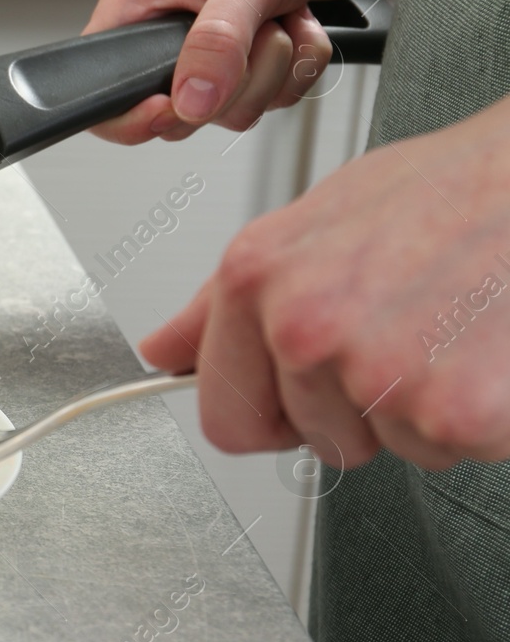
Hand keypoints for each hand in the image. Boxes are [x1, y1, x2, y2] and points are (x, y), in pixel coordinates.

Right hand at [85, 0, 366, 143]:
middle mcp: (164, 45)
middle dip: (232, 82)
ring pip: (230, 113)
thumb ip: (217, 40)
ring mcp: (206, 65)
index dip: (132, 116)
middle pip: (179, 116)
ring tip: (278, 18)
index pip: (107, 94)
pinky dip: (296, 70)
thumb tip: (191, 99)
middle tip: (251, 28)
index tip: (172, 106)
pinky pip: (271, 104)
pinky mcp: (244, 74)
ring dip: (273, 70)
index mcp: (136, 12)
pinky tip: (294, 28)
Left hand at [140, 98, 509, 468]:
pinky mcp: (454, 412)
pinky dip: (484, 418)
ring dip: (425, 407)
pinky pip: (454, 452)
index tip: (304, 391)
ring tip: (454, 328)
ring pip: (389, 446)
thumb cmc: (453, 188)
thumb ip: (225, 299)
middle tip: (411, 331)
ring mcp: (375, 374)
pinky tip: (490, 350)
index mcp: (258, 278)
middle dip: (362, 405)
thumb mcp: (320, 219)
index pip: (225, 414)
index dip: (274, 412)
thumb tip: (164, 350)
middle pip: (314, 438)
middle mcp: (305, 327)